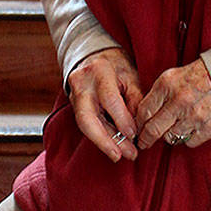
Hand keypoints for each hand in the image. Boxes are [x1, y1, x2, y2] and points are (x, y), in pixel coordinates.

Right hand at [67, 47, 143, 162]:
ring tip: (121, 155)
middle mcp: (81, 84)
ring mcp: (73, 94)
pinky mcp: (72, 104)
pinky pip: (86, 124)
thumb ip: (134, 100)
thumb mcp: (130, 76)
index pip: (110, 100)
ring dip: (104, 142)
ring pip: (85, 125)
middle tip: (122, 155)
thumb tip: (138, 128)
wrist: (91, 54)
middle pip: (87, 119)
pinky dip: (100, 136)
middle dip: (105, 141)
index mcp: (99, 71)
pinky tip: (113, 146)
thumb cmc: (115, 65)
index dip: (122, 120)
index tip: (134, 135)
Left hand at [135, 59, 210, 150]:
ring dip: (169, 135)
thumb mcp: (170, 77)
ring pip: (170, 138)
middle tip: (144, 143)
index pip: (144, 112)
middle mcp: (180, 101)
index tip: (137, 130)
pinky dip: (187, 138)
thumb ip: (155, 96)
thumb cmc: (194, 78)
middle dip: (145, 139)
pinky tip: (189, 128)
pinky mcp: (209, 126)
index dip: (137, 124)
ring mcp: (195, 115)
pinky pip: (189, 142)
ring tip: (174, 127)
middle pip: (153, 130)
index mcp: (167, 85)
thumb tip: (140, 118)